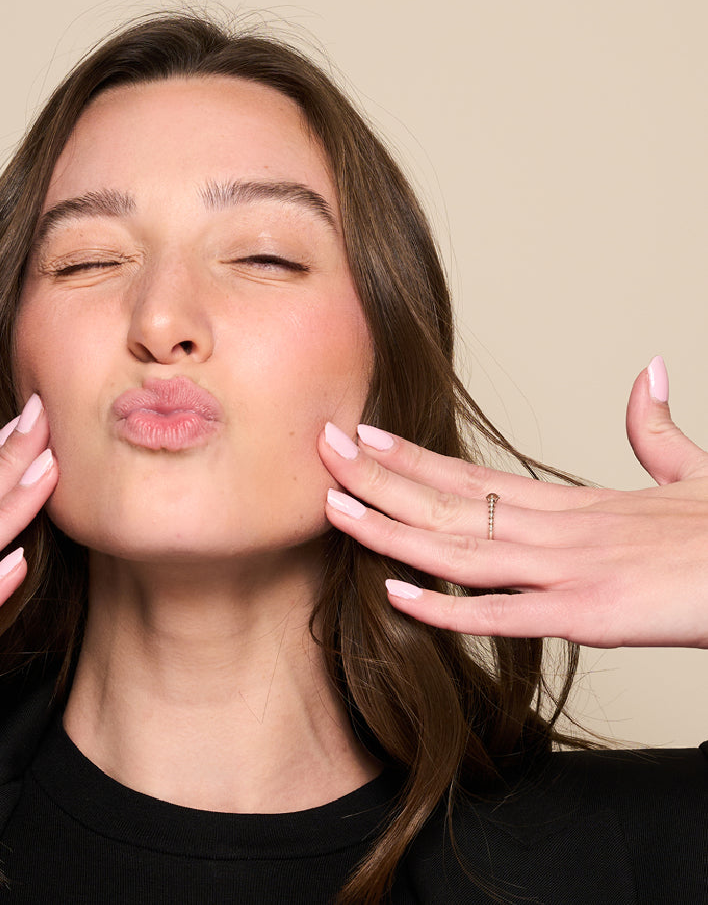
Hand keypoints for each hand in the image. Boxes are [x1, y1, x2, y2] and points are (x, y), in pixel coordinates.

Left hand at [319, 359, 707, 649]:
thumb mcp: (690, 475)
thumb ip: (655, 431)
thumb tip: (647, 375)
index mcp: (571, 504)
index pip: (472, 474)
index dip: (413, 457)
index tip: (364, 433)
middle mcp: (557, 530)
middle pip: (449, 501)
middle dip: (379, 477)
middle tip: (321, 447)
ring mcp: (568, 572)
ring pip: (459, 549)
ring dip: (391, 529)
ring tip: (335, 505)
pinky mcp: (590, 617)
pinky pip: (503, 615)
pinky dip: (446, 609)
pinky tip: (395, 597)